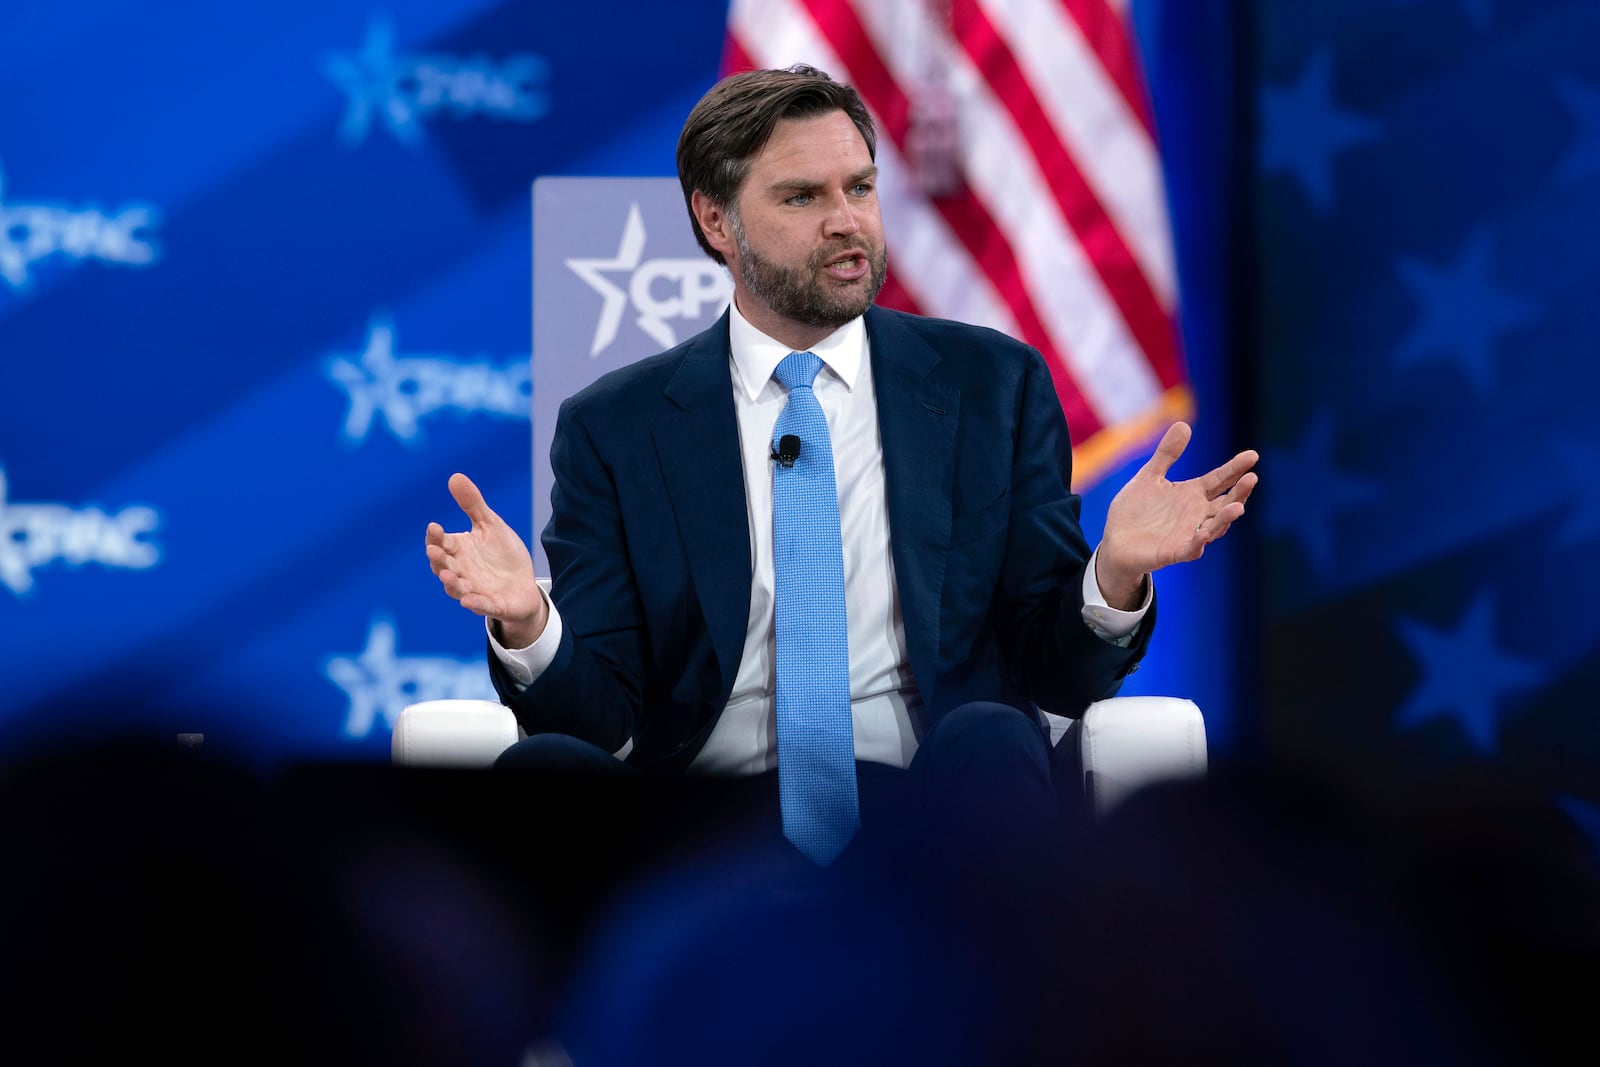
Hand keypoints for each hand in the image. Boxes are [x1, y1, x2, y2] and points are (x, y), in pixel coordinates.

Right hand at [425, 473, 547, 646]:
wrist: (524, 584)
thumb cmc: (502, 555)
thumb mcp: (491, 525)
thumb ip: (473, 505)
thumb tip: (455, 476)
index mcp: (459, 550)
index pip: (442, 542)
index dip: (436, 536)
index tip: (434, 527)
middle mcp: (461, 571)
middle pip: (444, 566)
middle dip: (438, 559)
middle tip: (434, 550)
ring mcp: (474, 589)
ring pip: (456, 588)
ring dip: (451, 583)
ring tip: (447, 575)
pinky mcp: (491, 605)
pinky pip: (480, 605)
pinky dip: (474, 603)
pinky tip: (468, 600)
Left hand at [1097, 422, 1258, 608]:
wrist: (1114, 542)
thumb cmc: (1135, 511)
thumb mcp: (1149, 477)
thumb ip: (1166, 454)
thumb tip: (1184, 424)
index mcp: (1191, 495)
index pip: (1219, 479)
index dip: (1235, 468)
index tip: (1253, 455)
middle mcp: (1195, 515)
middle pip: (1225, 503)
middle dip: (1240, 492)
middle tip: (1252, 478)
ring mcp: (1187, 535)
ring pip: (1214, 527)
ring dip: (1226, 518)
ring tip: (1238, 507)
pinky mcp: (1173, 553)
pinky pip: (1190, 549)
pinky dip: (1198, 543)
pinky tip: (1204, 533)